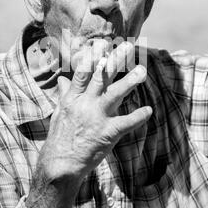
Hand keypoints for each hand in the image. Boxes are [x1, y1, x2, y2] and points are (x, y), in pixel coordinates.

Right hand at [40, 40, 151, 184]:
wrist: (60, 164)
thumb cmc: (59, 137)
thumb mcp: (58, 112)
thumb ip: (65, 94)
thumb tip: (62, 79)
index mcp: (72, 98)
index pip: (83, 72)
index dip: (94, 56)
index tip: (103, 43)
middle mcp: (85, 104)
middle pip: (101, 77)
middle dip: (115, 61)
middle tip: (128, 47)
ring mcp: (96, 118)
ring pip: (114, 95)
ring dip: (129, 82)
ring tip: (142, 71)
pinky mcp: (106, 133)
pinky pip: (125, 123)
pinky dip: (138, 117)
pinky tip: (148, 111)